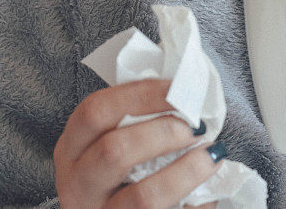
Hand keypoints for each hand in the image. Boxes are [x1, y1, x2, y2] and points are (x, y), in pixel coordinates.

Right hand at [54, 78, 223, 207]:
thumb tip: (188, 93)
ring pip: (143, 195)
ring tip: (211, 155)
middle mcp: (77, 185)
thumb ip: (141, 120)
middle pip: (114, 150)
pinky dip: (195, 200)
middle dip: (164, 132)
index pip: (96, 110)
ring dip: (187, 170)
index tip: (180, 88)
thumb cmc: (129, 176)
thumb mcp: (121, 144)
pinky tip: (210, 190)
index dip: (142, 94)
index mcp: (73, 149)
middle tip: (196, 127)